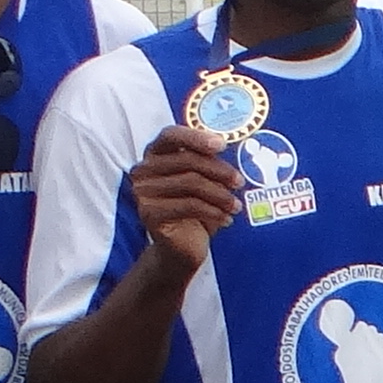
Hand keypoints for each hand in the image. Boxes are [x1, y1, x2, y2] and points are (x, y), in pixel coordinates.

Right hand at [127, 125, 241, 271]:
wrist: (182, 247)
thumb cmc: (195, 210)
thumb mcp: (204, 181)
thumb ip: (208, 162)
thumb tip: (226, 146)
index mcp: (155, 154)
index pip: (171, 135)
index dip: (196, 137)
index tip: (221, 145)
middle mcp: (143, 170)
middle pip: (187, 160)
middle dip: (219, 171)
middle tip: (239, 182)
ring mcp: (142, 192)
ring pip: (191, 183)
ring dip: (221, 195)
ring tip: (236, 206)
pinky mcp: (148, 213)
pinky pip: (189, 205)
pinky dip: (214, 211)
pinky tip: (226, 219)